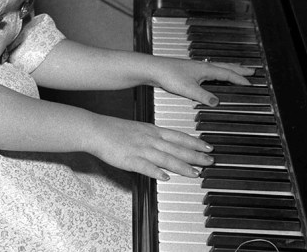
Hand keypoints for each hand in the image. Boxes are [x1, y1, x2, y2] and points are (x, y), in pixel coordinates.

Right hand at [85, 113, 213, 180]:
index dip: (195, 142)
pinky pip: (145, 167)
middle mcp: (150, 139)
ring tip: (195, 174)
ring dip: (182, 166)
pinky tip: (165, 178)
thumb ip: (152, 137)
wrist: (96, 129)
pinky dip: (156, 172)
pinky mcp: (129, 159)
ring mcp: (140, 149)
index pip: (178, 136)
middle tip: (210, 161)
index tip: (208, 146)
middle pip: (177, 148)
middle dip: (196, 155)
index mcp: (152, 130)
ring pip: (165, 158)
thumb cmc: (114, 129)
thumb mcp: (138, 128)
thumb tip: (165, 143)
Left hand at [152, 56, 254, 106]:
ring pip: (218, 67)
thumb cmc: (168, 75)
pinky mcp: (190, 71)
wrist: (153, 69)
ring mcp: (197, 68)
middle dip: (239, 69)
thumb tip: (217, 102)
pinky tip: (215, 76)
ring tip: (238, 71)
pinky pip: (211, 70)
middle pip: (226, 67)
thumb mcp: (188, 89)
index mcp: (206, 69)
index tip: (251, 83)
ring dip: (230, 69)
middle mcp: (203, 66)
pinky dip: (219, 72)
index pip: (227, 73)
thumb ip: (203, 96)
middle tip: (252, 71)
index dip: (240, 79)